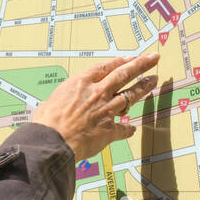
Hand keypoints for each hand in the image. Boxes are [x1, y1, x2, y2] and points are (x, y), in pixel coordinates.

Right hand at [31, 53, 159, 160]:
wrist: (52, 141)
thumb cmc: (46, 122)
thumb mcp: (50, 102)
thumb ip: (60, 101)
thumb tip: (52, 106)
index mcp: (81, 83)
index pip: (105, 67)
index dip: (119, 62)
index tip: (129, 58)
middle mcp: (97, 93)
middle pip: (123, 75)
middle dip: (141, 65)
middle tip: (153, 58)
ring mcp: (106, 110)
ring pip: (130, 96)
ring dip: (143, 88)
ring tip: (153, 81)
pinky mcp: (109, 129)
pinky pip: (123, 129)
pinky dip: (128, 129)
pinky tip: (132, 129)